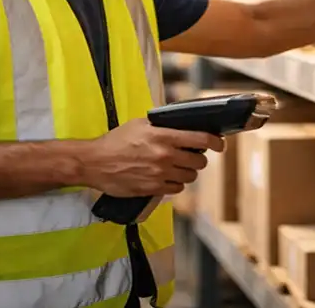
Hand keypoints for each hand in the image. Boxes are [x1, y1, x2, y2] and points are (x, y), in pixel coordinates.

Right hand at [80, 118, 224, 196]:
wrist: (95, 163)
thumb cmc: (115, 141)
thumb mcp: (139, 125)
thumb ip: (161, 125)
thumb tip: (181, 125)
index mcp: (163, 136)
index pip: (200, 139)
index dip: (215, 142)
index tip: (219, 144)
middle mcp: (164, 156)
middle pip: (198, 161)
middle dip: (198, 159)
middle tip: (192, 156)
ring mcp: (159, 174)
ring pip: (190, 177)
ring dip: (187, 172)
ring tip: (178, 167)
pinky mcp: (153, 189)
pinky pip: (176, 189)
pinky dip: (175, 184)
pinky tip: (167, 178)